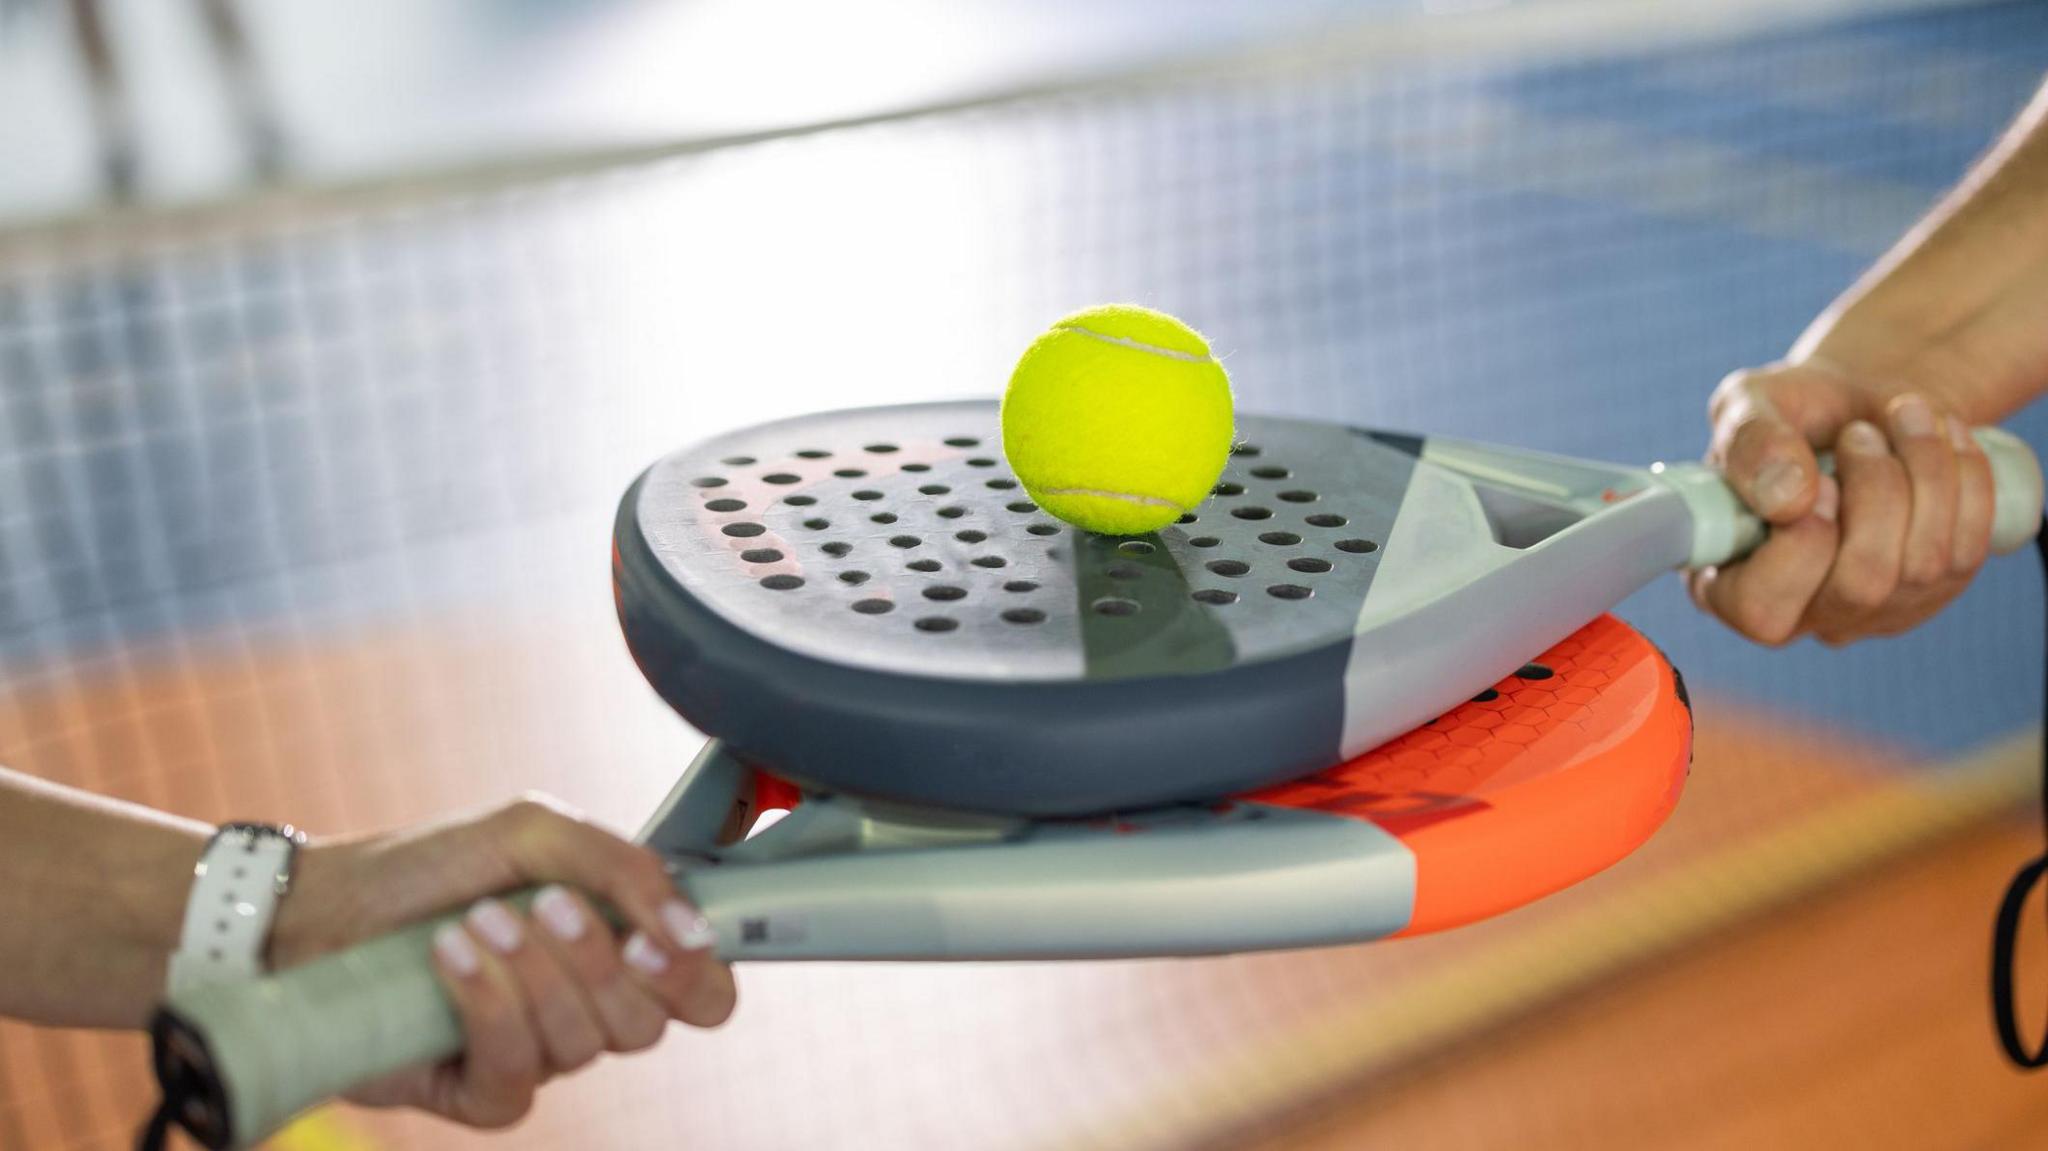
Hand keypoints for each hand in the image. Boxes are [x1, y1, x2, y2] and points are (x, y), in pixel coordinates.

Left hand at [269, 794, 735, 1128]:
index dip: (695, 975)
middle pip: (650, 1024)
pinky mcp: (481, 1092)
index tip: (656, 937)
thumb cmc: (431, 864)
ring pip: (583, 1045)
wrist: (320, 907)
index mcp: (620, 945)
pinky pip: (517, 1076)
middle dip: (599, 962)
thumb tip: (692, 926)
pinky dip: (487, 1008)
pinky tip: (450, 957)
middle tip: (549, 905)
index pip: (703, 991)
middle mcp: (589, 1007)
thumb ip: (626, 867)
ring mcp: (537, 1054)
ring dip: (530, 972)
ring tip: (477, 920)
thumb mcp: (535, 831)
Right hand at [1691, 358, 1994, 645]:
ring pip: (1923, 565)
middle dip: (1876, 492)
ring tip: (1903, 415)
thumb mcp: (1748, 407)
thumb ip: (1750, 446)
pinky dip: (1966, 478)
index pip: (1763, 609)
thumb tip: (1787, 498)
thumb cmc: (1789, 412)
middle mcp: (1801, 614)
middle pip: (1860, 587)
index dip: (1802, 544)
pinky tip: (1943, 436)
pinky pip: (1969, 548)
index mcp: (1727, 583)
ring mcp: (1874, 611)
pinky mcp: (1935, 591)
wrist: (1857, 402)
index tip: (1819, 478)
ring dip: (1925, 470)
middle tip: (1861, 433)